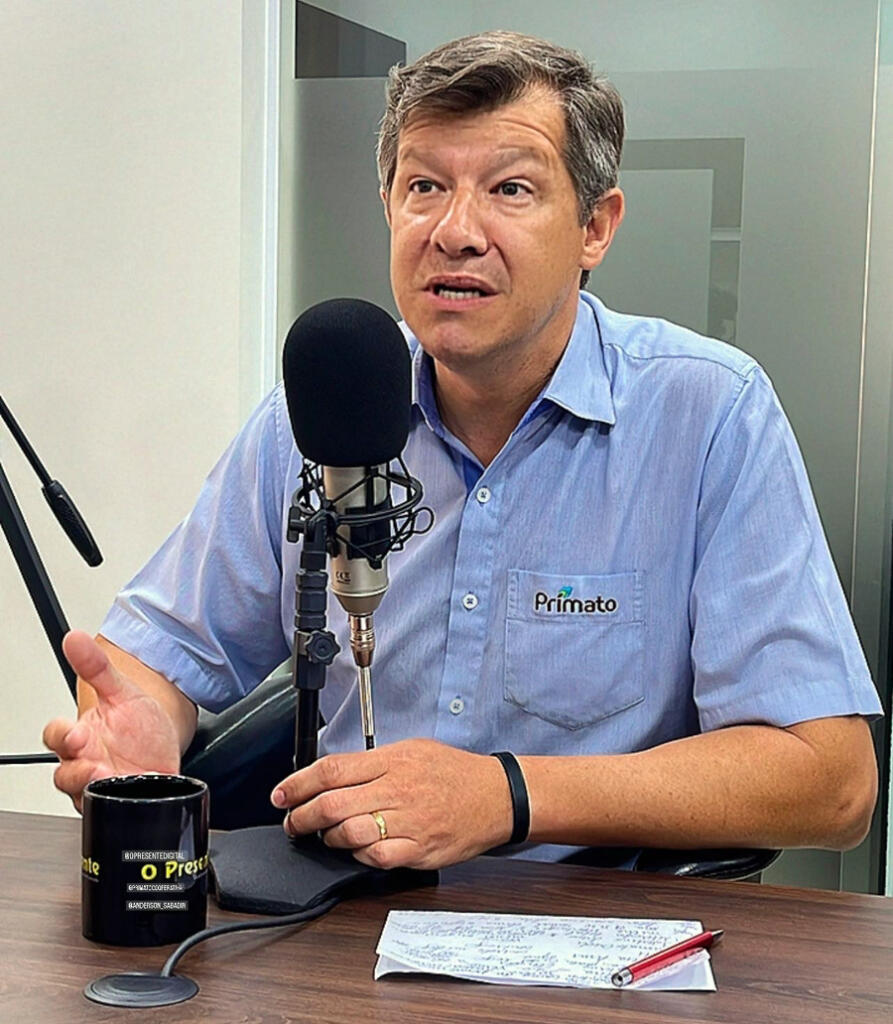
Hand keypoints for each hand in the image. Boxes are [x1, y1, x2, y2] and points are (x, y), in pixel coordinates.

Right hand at [42, 630, 180, 811]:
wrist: (166, 745)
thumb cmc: (137, 723)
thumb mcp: (122, 691)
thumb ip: (97, 667)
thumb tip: (75, 638)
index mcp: (81, 736)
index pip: (55, 737)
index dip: (60, 736)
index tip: (76, 732)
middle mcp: (86, 763)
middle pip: (63, 774)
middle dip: (74, 769)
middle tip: (93, 762)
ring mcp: (102, 784)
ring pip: (81, 794)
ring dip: (91, 788)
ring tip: (108, 777)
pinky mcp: (122, 801)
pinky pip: (114, 808)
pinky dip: (121, 802)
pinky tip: (136, 789)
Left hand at [271, 739, 513, 869]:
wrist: (496, 796)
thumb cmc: (454, 773)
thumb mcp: (412, 750)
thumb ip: (373, 762)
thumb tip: (333, 775)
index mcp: (392, 761)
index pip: (332, 770)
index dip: (297, 783)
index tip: (281, 794)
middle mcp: (396, 789)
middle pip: (332, 804)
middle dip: (302, 816)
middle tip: (292, 822)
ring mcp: (408, 821)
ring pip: (349, 833)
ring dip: (328, 838)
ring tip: (326, 836)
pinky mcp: (419, 849)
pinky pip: (376, 858)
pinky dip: (359, 857)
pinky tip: (358, 851)